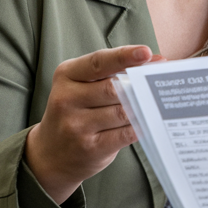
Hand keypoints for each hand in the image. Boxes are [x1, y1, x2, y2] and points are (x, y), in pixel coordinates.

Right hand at [25, 45, 159, 203]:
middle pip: (114, 88)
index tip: (145, 52)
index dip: (123, 56)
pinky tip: (147, 122)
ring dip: (140, 108)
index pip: (98, 62)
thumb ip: (114, 72)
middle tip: (157, 83)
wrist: (50, 154)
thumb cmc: (76, 111)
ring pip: (122, 112)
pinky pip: (125, 134)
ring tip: (153, 104)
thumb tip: (156, 60)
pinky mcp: (90, 148)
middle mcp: (66, 99)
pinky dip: (139, 127)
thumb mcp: (83, 86)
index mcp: (66, 75)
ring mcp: (76, 126)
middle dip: (138, 85)